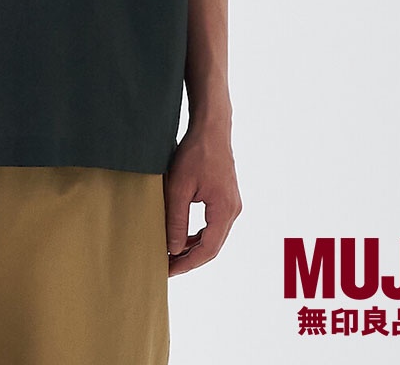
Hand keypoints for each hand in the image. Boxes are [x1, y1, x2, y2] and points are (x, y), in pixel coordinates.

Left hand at [163, 122, 241, 276]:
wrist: (211, 128)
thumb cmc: (195, 154)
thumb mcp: (179, 187)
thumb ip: (177, 220)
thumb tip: (173, 248)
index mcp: (224, 211)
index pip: (207, 250)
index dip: (186, 263)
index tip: (167, 270)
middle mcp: (232, 210)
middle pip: (212, 247)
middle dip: (189, 259)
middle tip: (166, 266)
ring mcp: (231, 204)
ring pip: (213, 236)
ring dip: (193, 247)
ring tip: (171, 254)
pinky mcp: (226, 197)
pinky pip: (213, 224)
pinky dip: (198, 234)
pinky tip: (182, 235)